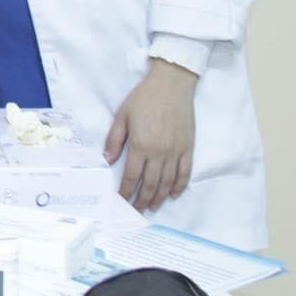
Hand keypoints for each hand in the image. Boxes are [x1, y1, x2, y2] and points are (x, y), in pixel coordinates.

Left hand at [103, 58, 197, 212]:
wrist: (171, 85)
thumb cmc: (143, 98)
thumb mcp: (122, 115)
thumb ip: (114, 139)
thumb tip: (107, 160)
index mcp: (140, 145)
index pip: (131, 176)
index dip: (126, 191)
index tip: (122, 201)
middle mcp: (159, 152)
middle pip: (150, 184)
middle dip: (142, 199)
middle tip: (136, 210)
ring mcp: (175, 152)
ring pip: (168, 182)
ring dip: (159, 197)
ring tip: (152, 207)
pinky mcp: (188, 148)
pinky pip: (184, 173)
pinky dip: (179, 186)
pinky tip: (173, 194)